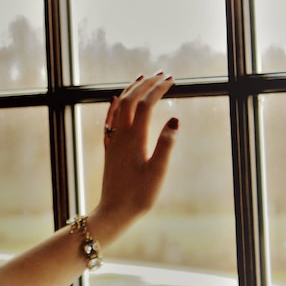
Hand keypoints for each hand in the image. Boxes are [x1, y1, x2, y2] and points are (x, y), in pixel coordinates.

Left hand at [92, 73, 177, 239]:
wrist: (113, 211)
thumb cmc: (138, 196)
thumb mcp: (158, 172)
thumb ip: (166, 145)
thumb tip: (175, 119)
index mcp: (135, 138)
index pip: (147, 104)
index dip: (159, 89)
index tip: (173, 79)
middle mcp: (121, 135)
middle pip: (131, 100)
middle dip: (146, 84)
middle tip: (162, 73)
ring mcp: (113, 141)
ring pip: (118, 107)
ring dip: (131, 90)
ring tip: (142, 78)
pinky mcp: (110, 148)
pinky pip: (109, 120)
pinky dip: (114, 106)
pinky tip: (114, 100)